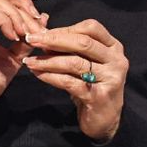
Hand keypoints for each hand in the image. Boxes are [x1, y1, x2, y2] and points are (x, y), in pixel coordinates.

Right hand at [0, 0, 48, 108]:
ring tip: (24, 32)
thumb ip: (28, 37)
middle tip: (35, 24)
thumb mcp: (16, 56)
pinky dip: (5, 20)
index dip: (25, 6)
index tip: (40, 23)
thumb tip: (43, 17)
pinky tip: (13, 35)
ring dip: (16, 14)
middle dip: (23, 6)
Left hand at [23, 19, 128, 141]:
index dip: (65, 29)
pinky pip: (70, 82)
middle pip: (83, 43)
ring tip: (30, 61)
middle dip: (54, 40)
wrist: (105, 119)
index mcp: (114, 47)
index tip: (44, 33)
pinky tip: (37, 74)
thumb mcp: (88, 64)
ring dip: (48, 61)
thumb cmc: (93, 87)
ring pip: (75, 63)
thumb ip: (71, 49)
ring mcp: (110, 78)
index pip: (91, 28)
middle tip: (32, 40)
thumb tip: (43, 36)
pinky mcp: (98, 96)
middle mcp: (116, 60)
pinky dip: (50, 77)